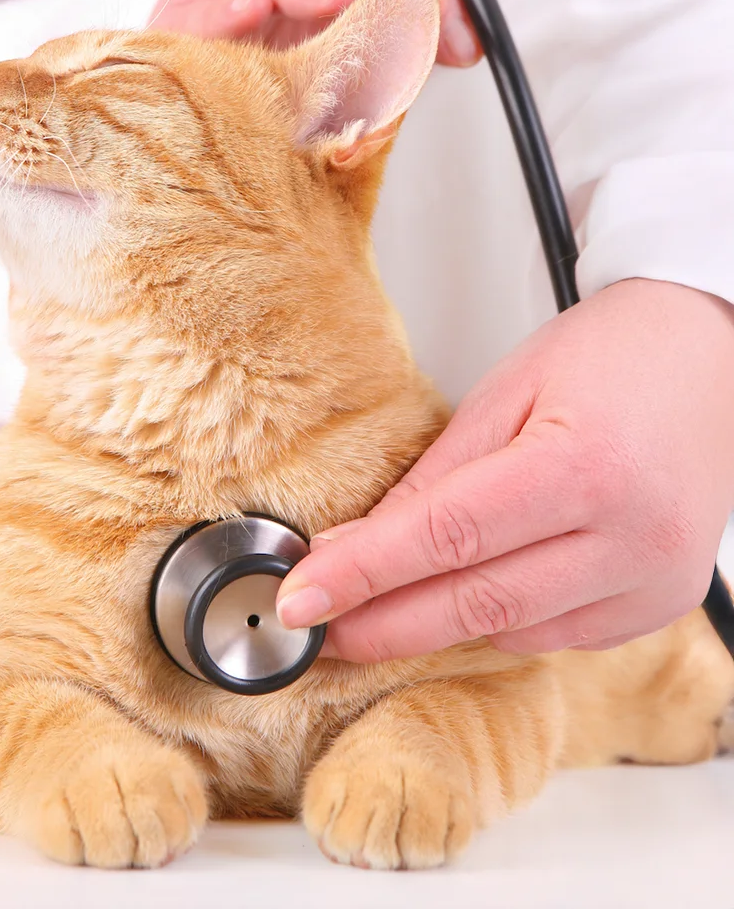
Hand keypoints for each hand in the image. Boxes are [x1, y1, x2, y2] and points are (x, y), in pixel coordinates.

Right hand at [150, 0, 477, 62]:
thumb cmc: (267, 34)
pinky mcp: (181, 8)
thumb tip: (458, 45)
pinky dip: (227, 11)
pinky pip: (203, 8)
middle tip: (420, 23)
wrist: (192, 51)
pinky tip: (252, 12)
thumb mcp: (341, 25)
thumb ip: (395, 26)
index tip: (456, 33)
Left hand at [276, 279, 733, 658]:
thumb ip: (432, 479)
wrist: (706, 358)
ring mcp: (654, 580)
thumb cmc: (609, 357)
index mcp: (586, 465)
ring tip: (369, 616)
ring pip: (512, 631)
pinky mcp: (659, 604)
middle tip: (316, 628)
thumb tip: (355, 544)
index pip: (446, 537)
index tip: (301, 596)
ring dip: (430, 629)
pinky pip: (554, 636)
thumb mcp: (501, 395)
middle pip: (477, 602)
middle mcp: (632, 535)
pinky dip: (492, 625)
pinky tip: (451, 607)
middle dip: (382, 624)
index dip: (363, 574)